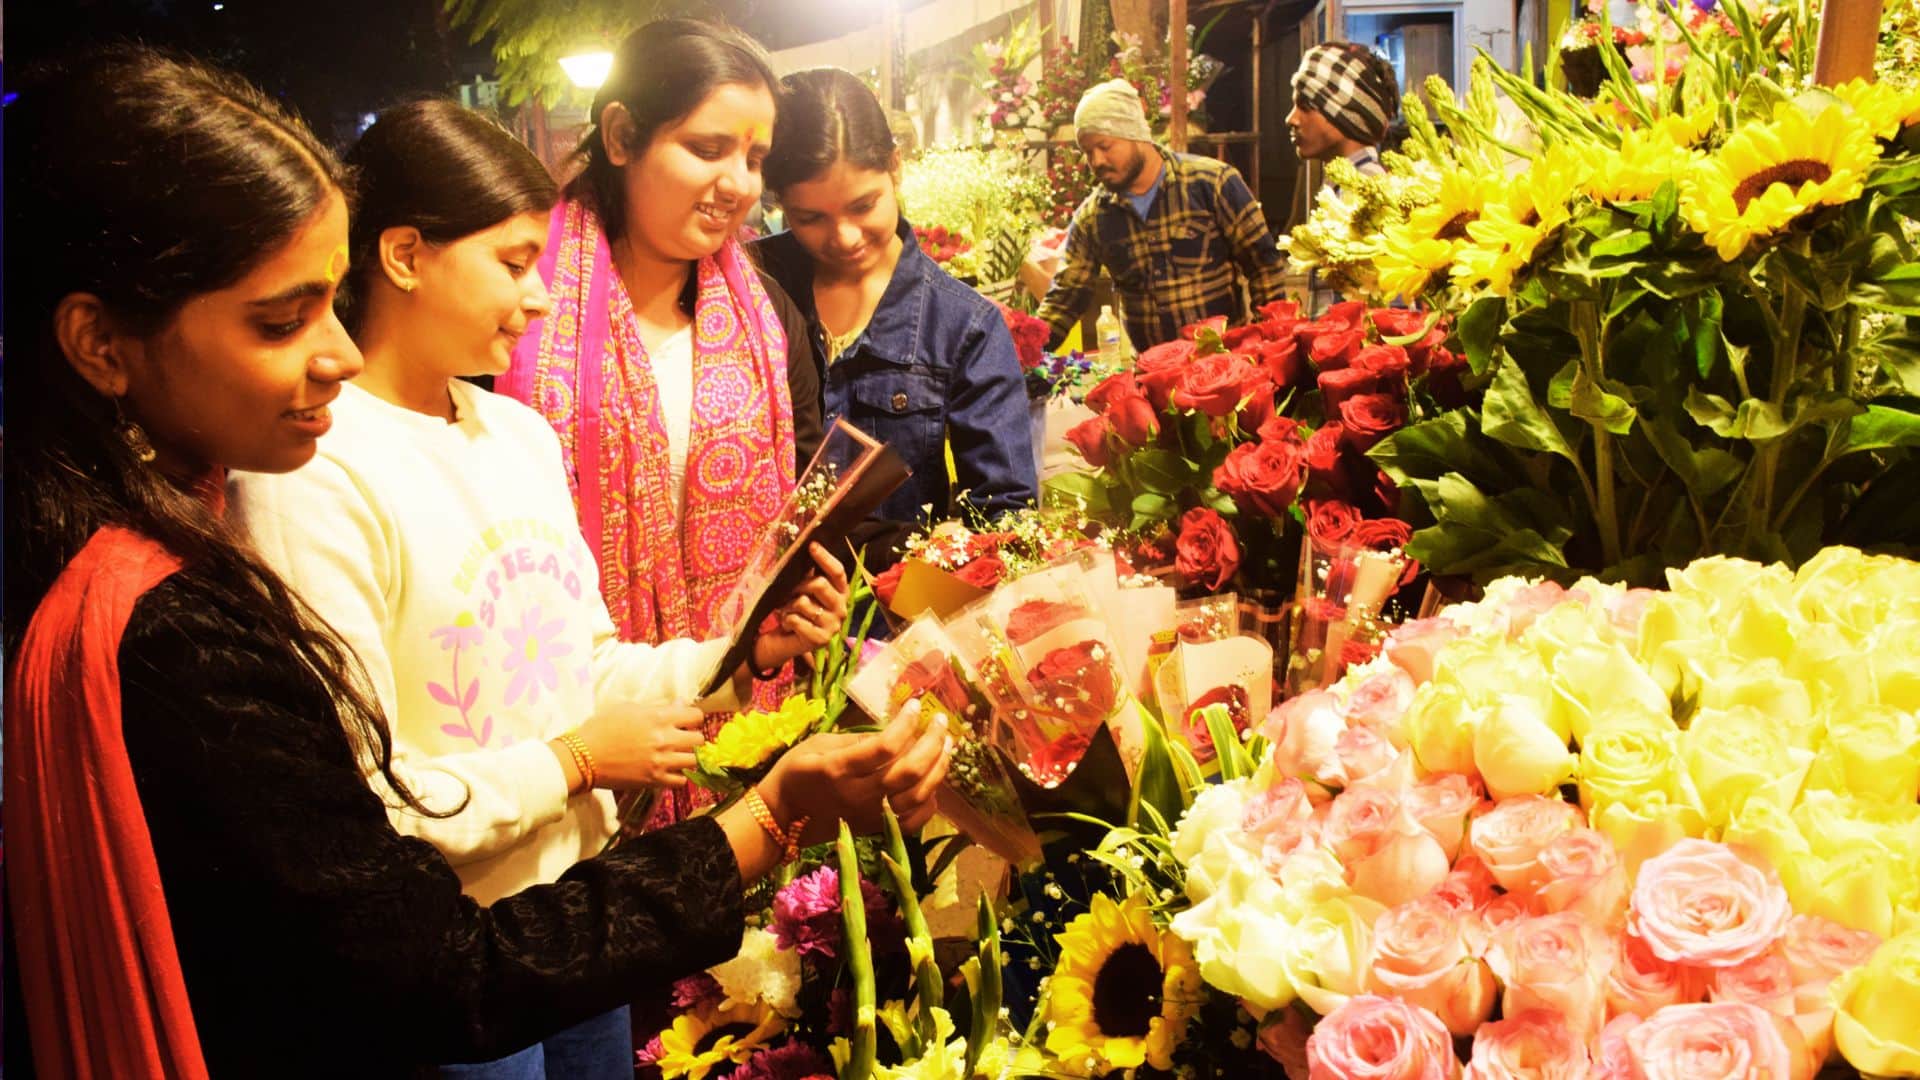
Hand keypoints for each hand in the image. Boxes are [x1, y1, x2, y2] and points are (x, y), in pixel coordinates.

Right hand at [563, 702, 703, 790]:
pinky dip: (678, 775)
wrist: (584, 757)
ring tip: (676, 756)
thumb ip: (656, 707)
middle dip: (692, 737)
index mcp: (659, 717)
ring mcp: (661, 762)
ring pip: (693, 761)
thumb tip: (679, 705)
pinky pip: (681, 780)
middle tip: (681, 739)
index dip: (692, 718)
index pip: (695, 716)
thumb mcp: (628, 708)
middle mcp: (665, 740)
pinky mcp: (655, 780)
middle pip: (698, 739)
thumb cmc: (602, 727)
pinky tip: (669, 770)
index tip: (686, 721)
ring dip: (686, 757)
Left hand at [749, 542, 849, 674]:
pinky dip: (786, 620)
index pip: (837, 572)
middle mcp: (842, 608)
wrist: (787, 641)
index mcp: (840, 593)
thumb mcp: (803, 590)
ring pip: (803, 602)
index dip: (825, 558)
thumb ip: (807, 574)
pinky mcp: (821, 640)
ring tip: (788, 611)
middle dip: (798, 586)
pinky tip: (789, 624)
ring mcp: (833, 626)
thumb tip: (805, 550)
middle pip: (819, 584)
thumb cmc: (797, 611)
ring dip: (788, 605)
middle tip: (789, 592)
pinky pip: (796, 620)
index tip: (811, 545)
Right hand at [758, 705, 949, 845]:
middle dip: (932, 743)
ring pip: (917, 797)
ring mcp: (870, 816)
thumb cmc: (796, 772)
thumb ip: (855, 740)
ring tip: (947, 745)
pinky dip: (929, 802)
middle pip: (908, 772)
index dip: (906, 724)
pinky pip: (913, 821)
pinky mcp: (875, 830)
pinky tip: (934, 782)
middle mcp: (858, 795)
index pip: (884, 747)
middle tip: (941, 722)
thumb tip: (893, 733)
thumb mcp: (817, 744)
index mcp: (838, 769)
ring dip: (939, 769)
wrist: (782, 818)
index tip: (916, 705)